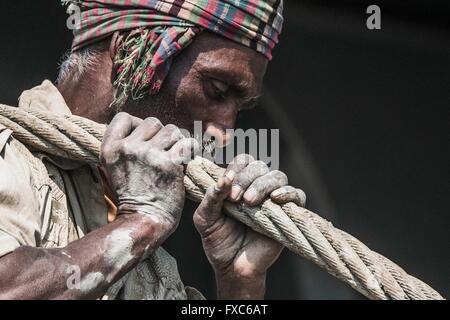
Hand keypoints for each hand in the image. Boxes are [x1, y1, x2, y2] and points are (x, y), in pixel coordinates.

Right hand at [101, 113, 199, 241]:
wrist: (144, 220)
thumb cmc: (133, 195)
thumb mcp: (113, 168)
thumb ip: (122, 146)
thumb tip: (141, 125)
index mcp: (110, 149)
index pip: (124, 118)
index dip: (138, 125)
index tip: (146, 140)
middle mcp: (128, 148)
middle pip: (153, 122)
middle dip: (162, 135)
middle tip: (164, 153)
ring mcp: (148, 154)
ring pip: (172, 130)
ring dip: (178, 142)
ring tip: (175, 157)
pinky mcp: (169, 163)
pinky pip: (187, 143)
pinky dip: (191, 150)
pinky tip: (187, 159)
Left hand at [193, 155, 305, 297]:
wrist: (232, 267)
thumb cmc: (218, 241)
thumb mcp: (205, 219)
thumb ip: (210, 198)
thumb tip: (224, 180)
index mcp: (238, 183)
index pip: (243, 161)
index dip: (236, 168)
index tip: (227, 185)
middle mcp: (257, 187)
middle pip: (260, 166)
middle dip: (247, 178)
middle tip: (236, 198)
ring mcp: (274, 200)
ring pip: (278, 176)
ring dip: (263, 184)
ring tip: (250, 202)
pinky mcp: (288, 214)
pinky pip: (298, 195)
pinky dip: (288, 193)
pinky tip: (275, 199)